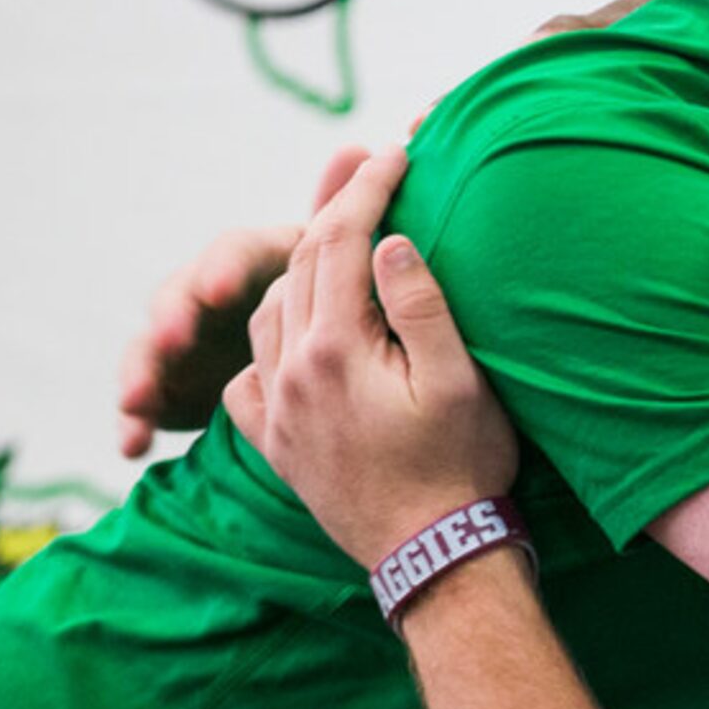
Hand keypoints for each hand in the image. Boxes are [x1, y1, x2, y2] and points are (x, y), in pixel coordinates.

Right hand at [116, 147, 371, 457]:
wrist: (343, 372)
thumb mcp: (347, 265)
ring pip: (151, 347)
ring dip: (140, 368)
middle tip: (176, 340)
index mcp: (258, 263)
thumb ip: (343, 213)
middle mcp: (213, 295)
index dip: (226, 268)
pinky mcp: (179, 384)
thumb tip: (357, 147)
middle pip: (180, 295)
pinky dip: (137, 419)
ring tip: (135, 398)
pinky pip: (151, 401)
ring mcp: (190, 340)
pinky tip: (133, 443)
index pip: (234, 253)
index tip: (225, 291)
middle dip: (172, 316)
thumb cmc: (349, 303)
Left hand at [223, 149, 517, 568]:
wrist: (432, 557)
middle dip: (335, 216)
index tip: (396, 152)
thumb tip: (387, 242)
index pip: (340, 242)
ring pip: (269, 315)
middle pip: (300, 268)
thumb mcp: (459, 381)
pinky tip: (295, 342)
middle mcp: (291, 372)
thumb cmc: (461, 468)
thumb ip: (419, 305)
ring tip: (342, 255)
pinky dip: (268, 344)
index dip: (366, 189)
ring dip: (302, 274)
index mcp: (335, 347)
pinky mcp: (278, 446)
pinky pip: (247, 378)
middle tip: (373, 179)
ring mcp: (278, 411)